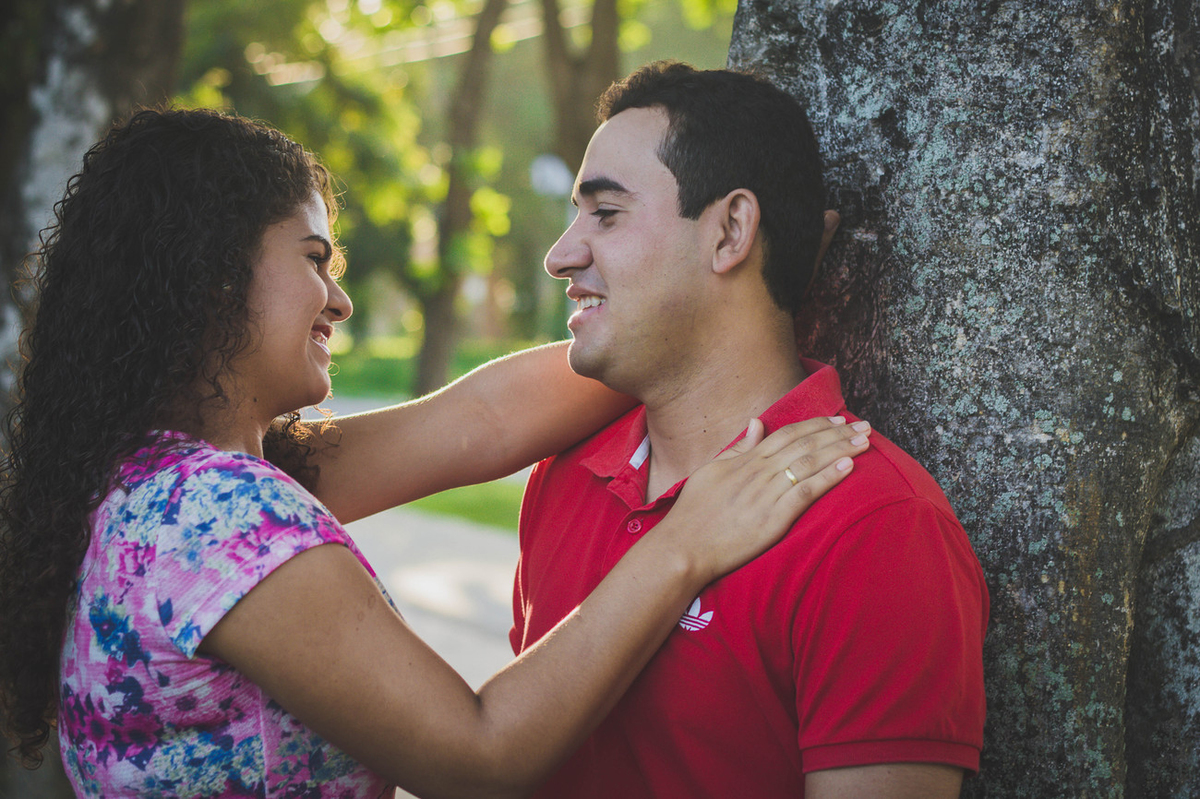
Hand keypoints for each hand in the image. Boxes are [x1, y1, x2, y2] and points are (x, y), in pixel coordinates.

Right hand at [663, 415, 870, 583]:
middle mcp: (758, 472)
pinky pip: (806, 492)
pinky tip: (848, 466)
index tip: (837, 420)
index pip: (787, 434)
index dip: (815, 425)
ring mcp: (766, 494)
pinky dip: (828, 476)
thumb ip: (737, 448)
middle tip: (864, 425)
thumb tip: (756, 423)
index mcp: (745, 460)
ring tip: (865, 441)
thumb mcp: (711, 470)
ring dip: (840, 449)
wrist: (683, 546)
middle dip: (837, 433)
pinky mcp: (773, 518)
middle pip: (805, 444)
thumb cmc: (693, 512)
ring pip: (810, 463)